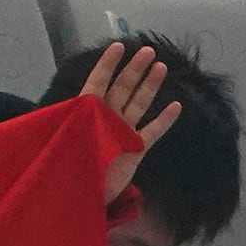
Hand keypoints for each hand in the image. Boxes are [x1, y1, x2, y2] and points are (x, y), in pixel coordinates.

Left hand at [77, 41, 186, 204]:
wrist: (82, 198)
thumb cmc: (71, 169)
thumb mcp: (69, 143)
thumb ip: (79, 125)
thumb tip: (83, 105)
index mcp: (88, 114)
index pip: (98, 82)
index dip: (107, 64)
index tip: (118, 46)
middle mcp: (107, 119)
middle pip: (122, 88)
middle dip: (134, 68)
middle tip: (147, 50)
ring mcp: (123, 132)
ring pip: (139, 104)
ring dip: (150, 86)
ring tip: (160, 67)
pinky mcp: (136, 149)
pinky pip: (153, 131)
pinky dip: (165, 119)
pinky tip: (176, 105)